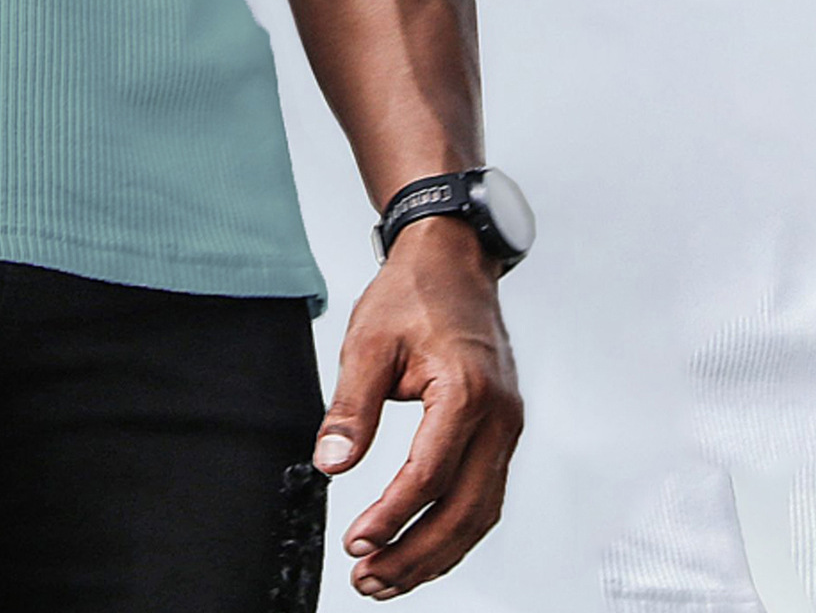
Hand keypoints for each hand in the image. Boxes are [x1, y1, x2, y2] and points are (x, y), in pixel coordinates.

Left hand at [310, 214, 523, 596]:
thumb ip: (351, 407)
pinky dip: (453, 528)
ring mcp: (508, 427)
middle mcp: (500, 417)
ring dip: (437, 552)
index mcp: (467, 391)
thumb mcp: (368, 340)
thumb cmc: (412, 294)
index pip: (430, 475)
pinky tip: (421, 545)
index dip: (391, 515)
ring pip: (481, 513)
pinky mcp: (502, 432)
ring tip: (388, 578)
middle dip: (416, 554)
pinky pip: (484, 494)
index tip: (355, 542)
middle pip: (465, 510)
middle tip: (369, 579)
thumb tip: (331, 466)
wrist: (453, 260)